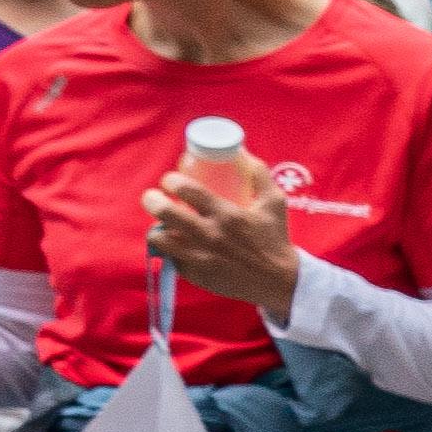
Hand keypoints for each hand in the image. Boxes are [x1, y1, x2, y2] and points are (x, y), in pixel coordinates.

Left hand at [146, 166, 299, 319]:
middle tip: (154, 197)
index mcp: (228, 215)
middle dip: (152, 200)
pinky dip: (172, 249)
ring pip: (159, 238)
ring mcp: (201, 256)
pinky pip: (171, 258)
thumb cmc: (275, 238)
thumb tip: (240, 151)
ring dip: (157, 227)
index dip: (172, 180)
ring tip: (162, 223)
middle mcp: (211, 235)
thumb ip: (259, 175)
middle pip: (166, 213)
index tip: (171, 180)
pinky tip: (178, 244)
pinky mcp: (196, 274)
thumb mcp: (274, 203)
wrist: (279, 280)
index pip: (188, 190)